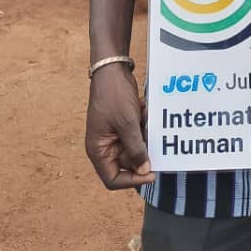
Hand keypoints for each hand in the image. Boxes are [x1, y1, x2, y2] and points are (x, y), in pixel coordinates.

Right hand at [85, 64, 155, 189]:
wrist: (112, 69)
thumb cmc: (113, 96)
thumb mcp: (127, 124)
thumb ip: (136, 149)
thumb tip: (144, 172)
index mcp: (98, 150)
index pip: (113, 179)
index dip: (132, 180)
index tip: (152, 173)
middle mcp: (105, 146)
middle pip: (128, 164)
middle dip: (143, 150)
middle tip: (152, 137)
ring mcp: (114, 135)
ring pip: (136, 147)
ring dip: (144, 134)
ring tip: (144, 117)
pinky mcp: (124, 125)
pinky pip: (138, 133)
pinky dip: (143, 124)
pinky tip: (142, 109)